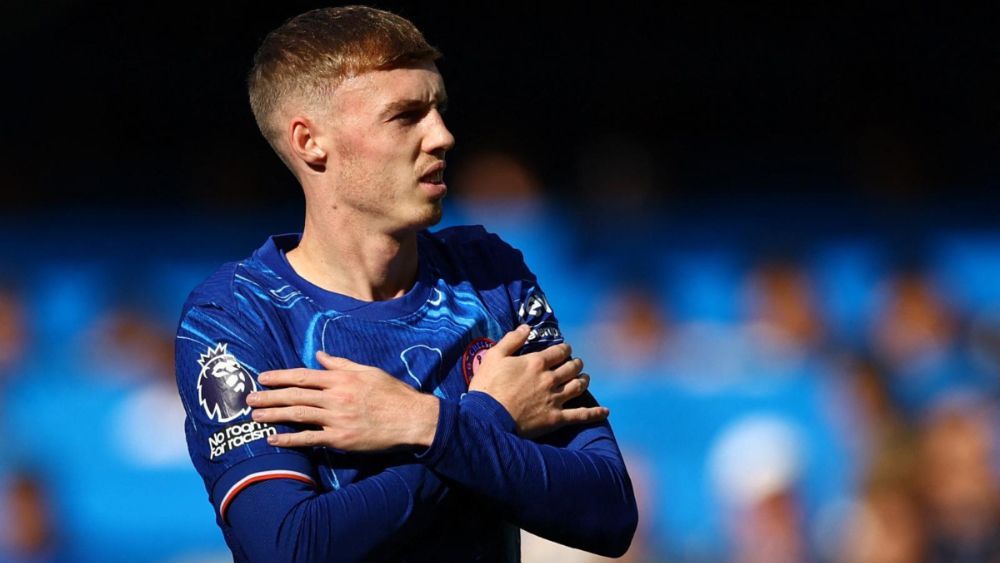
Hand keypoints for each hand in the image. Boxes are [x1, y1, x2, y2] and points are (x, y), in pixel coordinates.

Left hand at [246, 352, 438, 450]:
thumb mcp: (368, 372)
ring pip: (298, 415)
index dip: (280, 377)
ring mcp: (337, 419)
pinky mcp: (340, 438)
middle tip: (248, 399)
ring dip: (273, 416)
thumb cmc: (392, 393)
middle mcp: (336, 397)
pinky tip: (273, 439)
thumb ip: (341, 364)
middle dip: (269, 397)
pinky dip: (289, 439)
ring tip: (255, 417)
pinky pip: (309, 439)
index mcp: (341, 379)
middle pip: (295, 395)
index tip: (262, 377)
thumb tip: (321, 355)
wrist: (411, 418)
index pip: (303, 375)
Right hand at [469, 325, 608, 437]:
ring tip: (585, 378)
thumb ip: (511, 339)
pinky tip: (605, 412)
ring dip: (584, 380)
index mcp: (536, 362)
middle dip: (576, 363)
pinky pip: (581, 415)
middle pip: (572, 367)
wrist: (486, 419)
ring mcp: (555, 399)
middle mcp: (550, 379)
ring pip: (578, 386)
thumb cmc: (487, 386)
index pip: (559, 351)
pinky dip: (595, 413)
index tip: (565, 350)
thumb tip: (526, 327)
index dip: (565, 349)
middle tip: (575, 363)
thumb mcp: (494, 356)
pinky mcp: (556, 419)